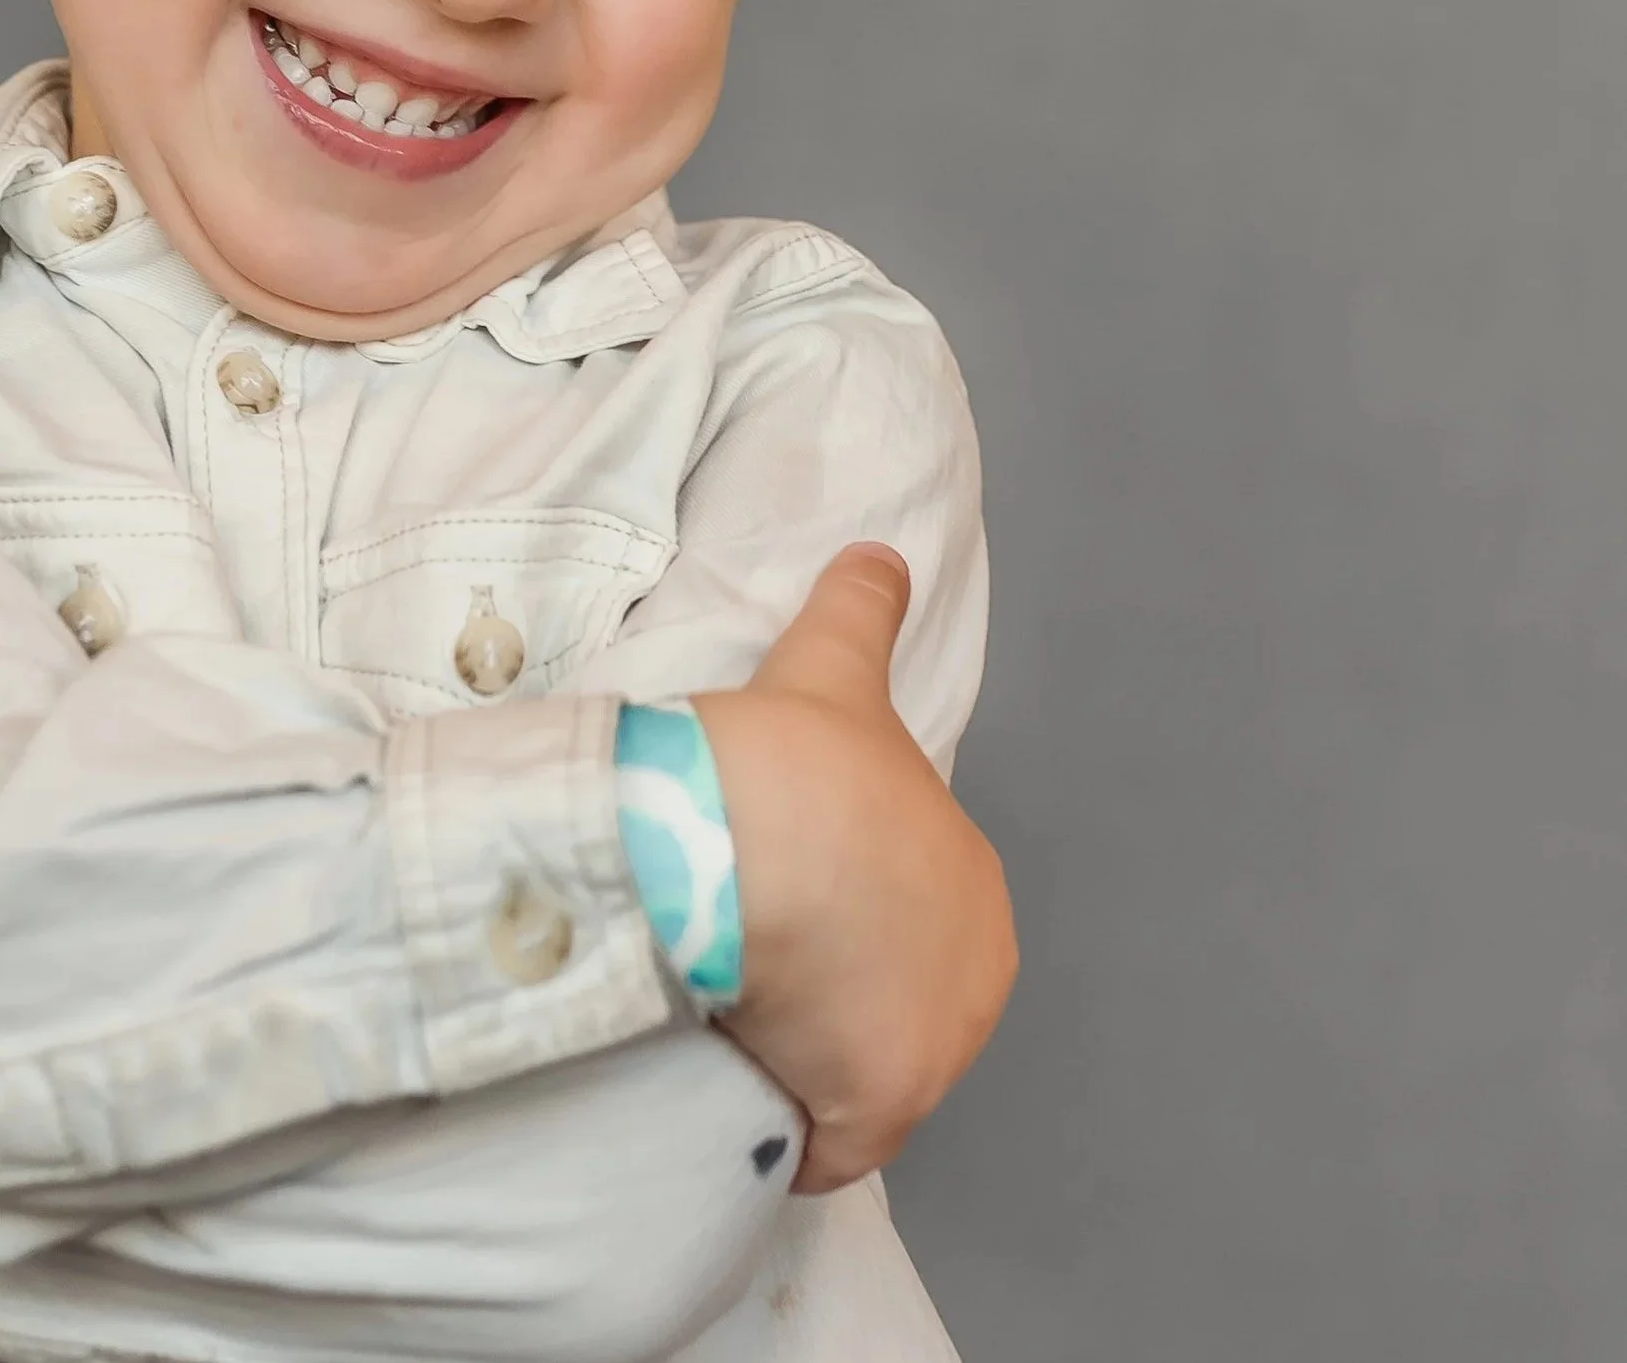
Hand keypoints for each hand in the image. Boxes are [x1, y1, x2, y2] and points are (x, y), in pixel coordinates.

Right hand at [693, 543, 1015, 1193]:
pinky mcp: (864, 1124)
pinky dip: (781, 1126)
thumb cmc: (807, 762)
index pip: (908, 916)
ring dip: (801, 1056)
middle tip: (739, 946)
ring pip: (851, 1074)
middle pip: (886, 1001)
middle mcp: (971, 990)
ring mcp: (924, 1067)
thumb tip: (880, 554)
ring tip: (720, 1011)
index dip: (842, 900)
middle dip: (827, 984)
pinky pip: (819, 1142)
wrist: (759, 844)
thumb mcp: (835, 669)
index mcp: (975, 894)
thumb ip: (862, 614)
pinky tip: (728, 1086)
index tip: (777, 885)